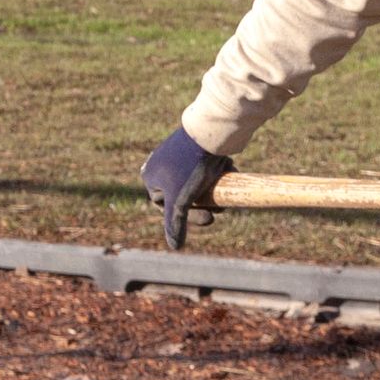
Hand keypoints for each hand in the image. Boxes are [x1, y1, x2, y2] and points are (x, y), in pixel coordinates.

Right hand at [142, 128, 227, 248]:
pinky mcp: (197, 147)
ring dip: (214, 189)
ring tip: (225, 187)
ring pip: (200, 183)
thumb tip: (175, 246)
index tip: (210, 218)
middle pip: (186, 196)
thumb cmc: (190, 166)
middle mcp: (162, 164)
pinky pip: (207, 167)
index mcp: (151, 175)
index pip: (168, 207)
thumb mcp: (181, 201)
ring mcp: (180, 155)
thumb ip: (175, 224)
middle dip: (206, 202)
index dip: (189, 216)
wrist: (212, 132)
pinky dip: (218, 173)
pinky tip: (228, 168)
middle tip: (221, 207)